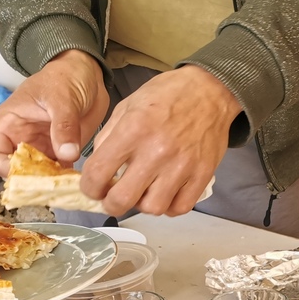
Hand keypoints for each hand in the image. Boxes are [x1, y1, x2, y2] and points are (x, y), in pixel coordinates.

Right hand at [0, 50, 108, 175]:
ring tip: (70, 186)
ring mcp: (43, 147)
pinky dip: (67, 179)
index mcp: (9, 124)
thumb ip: (63, 126)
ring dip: (52, 183)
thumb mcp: (61, 98)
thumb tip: (66, 154)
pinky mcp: (62, 150)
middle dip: (31, 181)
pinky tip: (82, 182)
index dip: (4, 168)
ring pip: (39, 175)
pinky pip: (60, 172)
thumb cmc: (64, 77)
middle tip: (54, 185)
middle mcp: (22, 139)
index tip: (29, 173)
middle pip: (15, 171)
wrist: (87, 73)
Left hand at [81, 66, 241, 216]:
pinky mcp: (203, 174)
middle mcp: (156, 151)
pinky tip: (166, 193)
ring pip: (153, 208)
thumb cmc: (167, 96)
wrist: (209, 91)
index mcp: (132, 131)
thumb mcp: (127, 107)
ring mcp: (182, 166)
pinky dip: (170, 206)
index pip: (98, 174)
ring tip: (144, 192)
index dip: (89, 188)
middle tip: (113, 198)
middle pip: (123, 199)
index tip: (93, 188)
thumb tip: (99, 169)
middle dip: (111, 204)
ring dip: (143, 204)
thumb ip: (109, 138)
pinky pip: (181, 207)